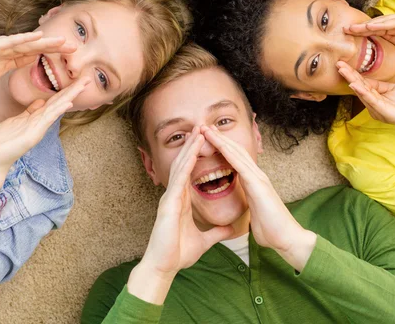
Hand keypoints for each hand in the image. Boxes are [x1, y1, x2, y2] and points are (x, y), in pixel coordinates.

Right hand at [0, 32, 74, 86]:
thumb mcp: (2, 69)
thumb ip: (17, 62)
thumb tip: (34, 58)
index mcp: (14, 55)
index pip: (39, 52)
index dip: (55, 53)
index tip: (71, 54)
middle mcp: (11, 47)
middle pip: (38, 46)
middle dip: (56, 46)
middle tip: (75, 47)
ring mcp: (2, 46)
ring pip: (28, 42)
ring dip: (46, 41)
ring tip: (62, 40)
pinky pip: (11, 42)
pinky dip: (25, 39)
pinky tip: (38, 36)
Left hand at [0, 78, 88, 173]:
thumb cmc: (2, 140)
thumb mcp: (17, 121)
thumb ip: (30, 111)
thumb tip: (40, 101)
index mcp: (37, 117)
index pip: (54, 100)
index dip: (66, 90)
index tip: (78, 80)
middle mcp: (41, 122)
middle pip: (60, 102)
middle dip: (73, 90)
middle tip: (88, 78)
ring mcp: (38, 128)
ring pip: (56, 108)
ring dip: (70, 96)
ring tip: (82, 85)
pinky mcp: (33, 135)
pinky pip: (47, 120)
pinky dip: (58, 111)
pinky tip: (67, 104)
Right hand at [140, 128, 233, 277]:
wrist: (164, 267)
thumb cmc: (178, 254)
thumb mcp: (204, 240)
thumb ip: (216, 232)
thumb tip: (230, 229)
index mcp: (182, 201)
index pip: (190, 172)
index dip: (197, 156)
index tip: (206, 142)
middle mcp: (174, 195)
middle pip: (184, 164)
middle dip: (193, 146)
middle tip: (201, 127)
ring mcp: (170, 198)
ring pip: (180, 167)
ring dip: (189, 149)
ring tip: (198, 132)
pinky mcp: (169, 204)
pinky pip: (178, 180)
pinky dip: (185, 166)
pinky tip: (191, 154)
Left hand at [201, 126, 315, 269]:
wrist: (287, 239)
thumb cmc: (271, 230)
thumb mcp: (254, 213)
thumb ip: (249, 205)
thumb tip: (245, 207)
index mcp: (253, 182)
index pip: (235, 158)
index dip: (222, 147)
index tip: (208, 138)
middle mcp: (256, 175)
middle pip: (235, 150)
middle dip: (219, 137)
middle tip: (204, 126)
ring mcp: (258, 178)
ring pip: (236, 152)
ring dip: (220, 139)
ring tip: (206, 129)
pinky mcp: (258, 184)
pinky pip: (240, 164)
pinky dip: (227, 152)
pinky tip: (217, 143)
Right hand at [337, 61, 394, 133]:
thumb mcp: (394, 89)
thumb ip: (379, 85)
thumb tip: (364, 79)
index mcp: (376, 101)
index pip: (362, 85)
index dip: (352, 74)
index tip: (342, 64)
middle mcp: (375, 108)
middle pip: (360, 88)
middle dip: (348, 76)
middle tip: (338, 64)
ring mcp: (380, 111)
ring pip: (364, 94)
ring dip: (353, 81)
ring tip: (344, 71)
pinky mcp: (388, 114)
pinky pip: (374, 101)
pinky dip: (364, 92)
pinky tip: (356, 84)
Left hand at [345, 12, 394, 61]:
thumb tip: (379, 47)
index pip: (376, 30)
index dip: (362, 33)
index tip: (347, 37)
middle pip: (376, 24)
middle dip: (360, 27)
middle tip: (344, 30)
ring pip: (384, 22)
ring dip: (368, 25)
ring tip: (354, 28)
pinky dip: (384, 24)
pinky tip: (373, 27)